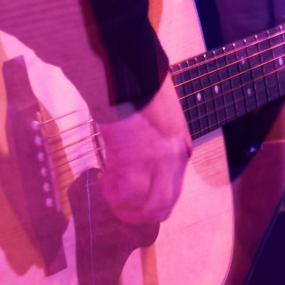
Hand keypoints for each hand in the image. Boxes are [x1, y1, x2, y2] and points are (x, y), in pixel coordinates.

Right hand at [97, 75, 191, 224]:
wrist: (132, 71)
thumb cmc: (142, 84)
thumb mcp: (161, 113)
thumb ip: (156, 135)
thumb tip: (139, 147)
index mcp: (182, 146)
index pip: (174, 188)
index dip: (150, 194)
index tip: (132, 190)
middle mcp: (175, 159)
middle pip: (164, 206)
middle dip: (139, 213)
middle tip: (119, 205)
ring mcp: (158, 163)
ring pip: (147, 209)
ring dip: (124, 208)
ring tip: (109, 193)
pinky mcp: (137, 161)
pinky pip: (124, 194)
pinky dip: (111, 194)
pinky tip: (102, 180)